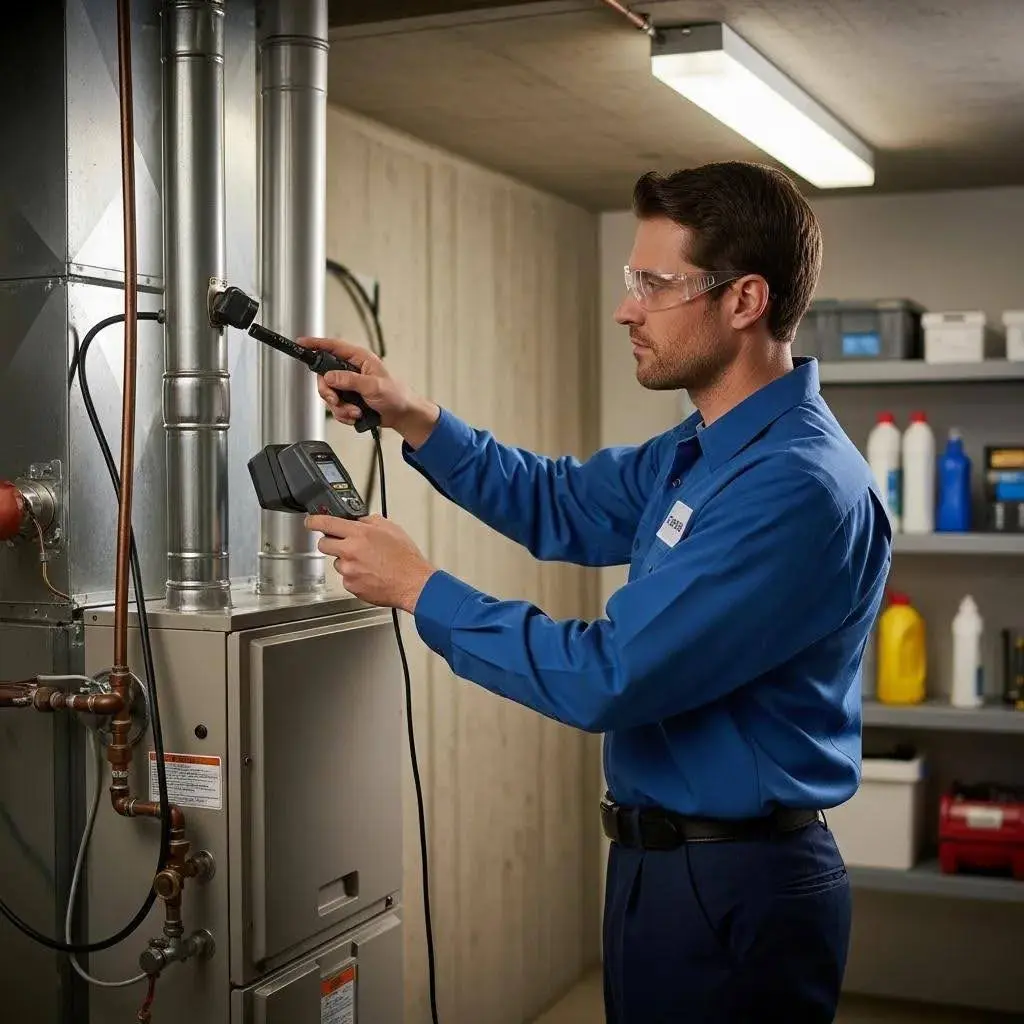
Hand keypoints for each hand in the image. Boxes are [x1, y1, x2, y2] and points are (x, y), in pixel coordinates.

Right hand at [295, 335, 439, 447]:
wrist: (402, 415)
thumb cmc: (396, 395)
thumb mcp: (373, 386)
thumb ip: (350, 380)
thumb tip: (330, 376)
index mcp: (359, 359)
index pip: (333, 347)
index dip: (316, 344)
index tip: (301, 343)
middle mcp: (352, 370)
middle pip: (324, 376)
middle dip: (329, 393)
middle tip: (336, 400)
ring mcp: (349, 386)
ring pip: (329, 395)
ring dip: (340, 407)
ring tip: (356, 411)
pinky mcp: (349, 399)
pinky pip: (335, 407)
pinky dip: (344, 414)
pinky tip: (356, 415)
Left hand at [305, 513, 435, 611]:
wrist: (413, 583)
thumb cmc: (406, 559)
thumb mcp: (391, 529)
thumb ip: (370, 521)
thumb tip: (359, 521)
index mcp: (360, 534)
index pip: (326, 523)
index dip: (314, 520)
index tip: (310, 521)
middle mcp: (351, 551)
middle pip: (324, 544)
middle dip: (330, 542)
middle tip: (342, 544)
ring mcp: (349, 570)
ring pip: (337, 562)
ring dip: (347, 561)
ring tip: (368, 563)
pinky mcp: (351, 586)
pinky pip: (346, 578)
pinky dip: (355, 576)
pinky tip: (370, 574)